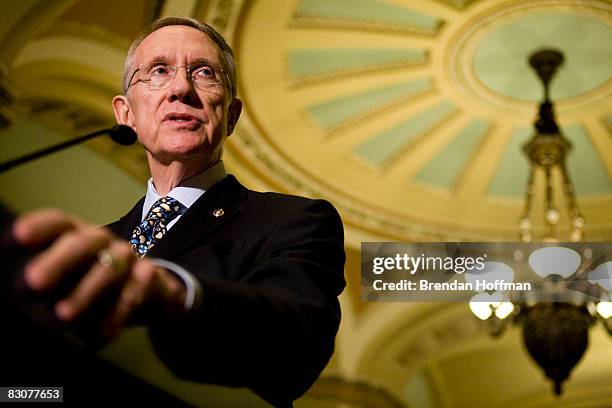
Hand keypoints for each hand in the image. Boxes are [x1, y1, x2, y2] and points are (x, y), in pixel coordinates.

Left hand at [12, 209, 186, 342]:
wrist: (150, 292)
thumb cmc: (95, 283)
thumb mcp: (69, 278)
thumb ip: (47, 281)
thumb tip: (24, 293)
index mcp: (77, 235)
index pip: (59, 223)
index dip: (40, 226)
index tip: (18, 236)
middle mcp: (103, 242)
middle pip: (82, 243)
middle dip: (57, 261)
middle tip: (33, 281)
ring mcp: (128, 258)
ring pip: (109, 269)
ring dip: (86, 292)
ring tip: (63, 315)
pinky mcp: (149, 277)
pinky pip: (135, 291)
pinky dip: (120, 312)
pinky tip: (104, 332)